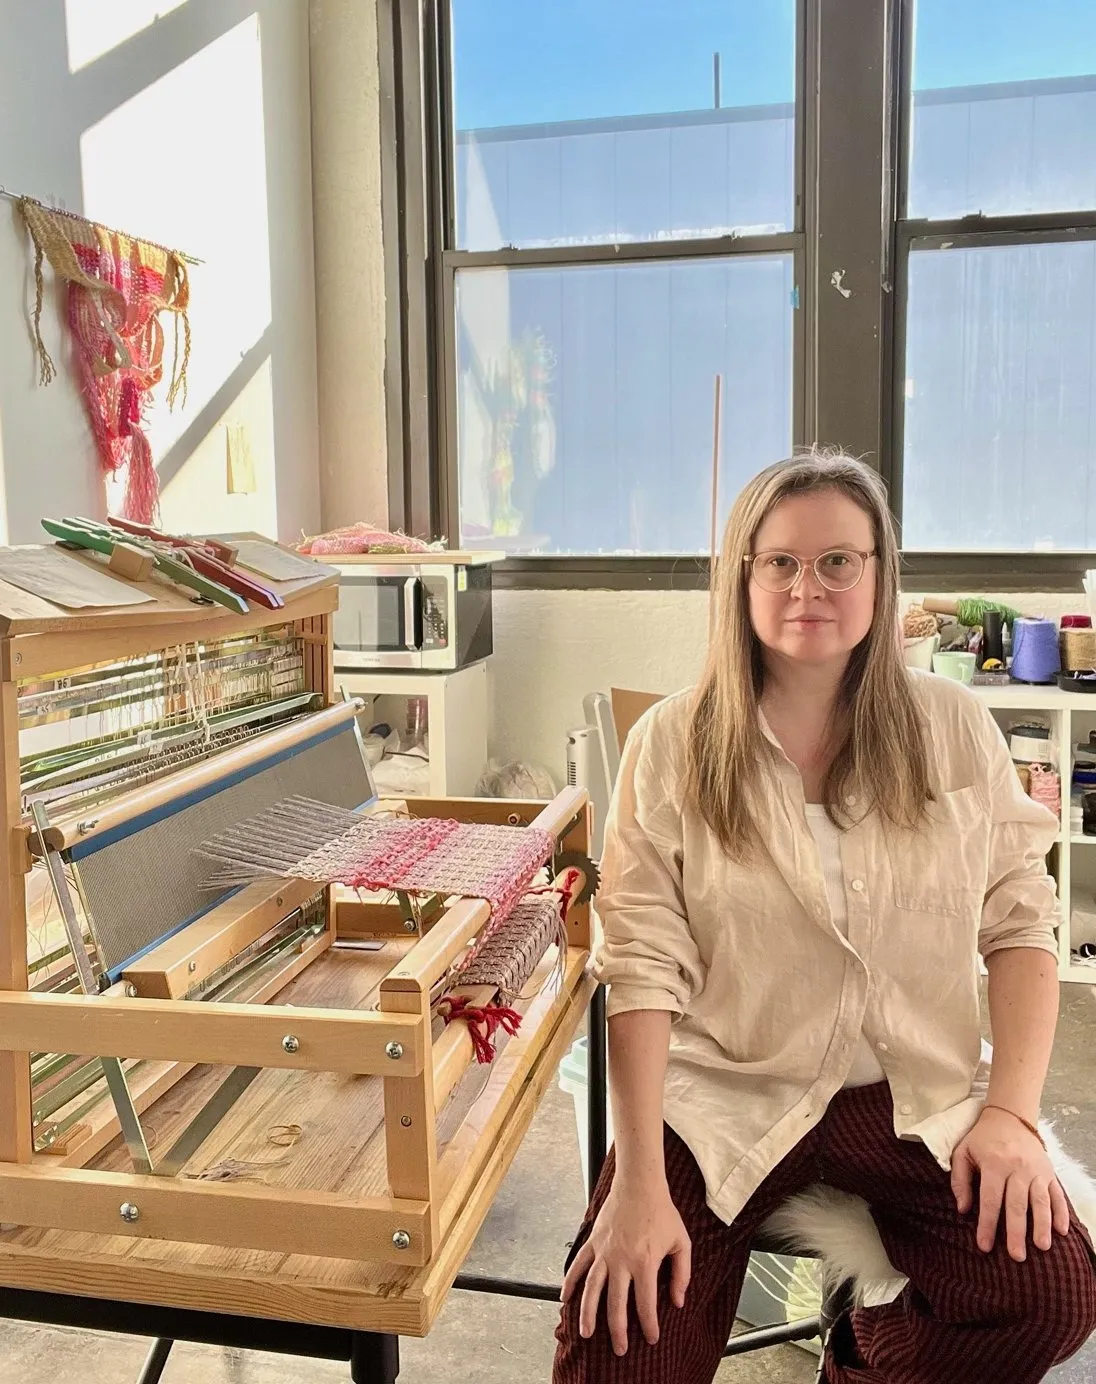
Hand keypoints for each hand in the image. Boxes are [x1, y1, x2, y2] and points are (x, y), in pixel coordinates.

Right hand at [561, 1178, 691, 1356]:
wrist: (639, 1184)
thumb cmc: (662, 1212)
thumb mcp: (681, 1243)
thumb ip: (681, 1274)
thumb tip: (677, 1301)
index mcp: (645, 1262)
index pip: (646, 1303)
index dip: (649, 1324)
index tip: (651, 1338)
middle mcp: (621, 1260)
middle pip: (616, 1303)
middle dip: (617, 1330)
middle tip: (620, 1349)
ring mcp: (604, 1251)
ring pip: (592, 1289)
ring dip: (588, 1313)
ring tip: (586, 1333)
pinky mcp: (593, 1241)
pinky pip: (578, 1265)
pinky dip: (570, 1282)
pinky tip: (565, 1298)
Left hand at [952, 1106, 1070, 1261]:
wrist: (1009, 1117)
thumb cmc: (982, 1139)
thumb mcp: (963, 1152)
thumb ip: (960, 1180)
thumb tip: (963, 1209)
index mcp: (994, 1163)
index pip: (990, 1199)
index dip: (988, 1224)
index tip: (985, 1247)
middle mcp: (1017, 1168)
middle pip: (1017, 1204)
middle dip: (1017, 1232)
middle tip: (1017, 1257)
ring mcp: (1036, 1170)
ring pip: (1040, 1201)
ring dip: (1042, 1225)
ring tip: (1042, 1247)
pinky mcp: (1050, 1172)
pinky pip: (1057, 1194)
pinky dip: (1061, 1213)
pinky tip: (1061, 1231)